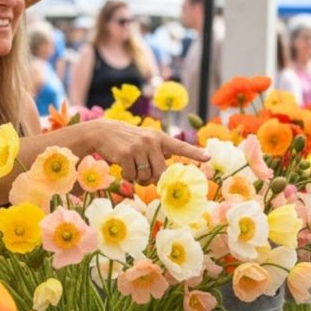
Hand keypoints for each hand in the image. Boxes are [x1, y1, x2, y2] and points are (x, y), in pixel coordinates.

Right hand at [89, 119, 209, 183]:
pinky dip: (127, 175)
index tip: (208, 157)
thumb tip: (168, 168)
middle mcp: (152, 141)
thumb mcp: (146, 141)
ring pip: (145, 177)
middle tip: (143, 174)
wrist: (102, 132)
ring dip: (138, 178)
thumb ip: (159, 152)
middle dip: (152, 178)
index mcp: (160, 138)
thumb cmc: (127, 141)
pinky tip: (122, 165)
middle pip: (161, 173)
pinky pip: (132, 176)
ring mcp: (139, 147)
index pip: (181, 147)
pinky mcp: (125, 154)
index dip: (195, 153)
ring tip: (131, 166)